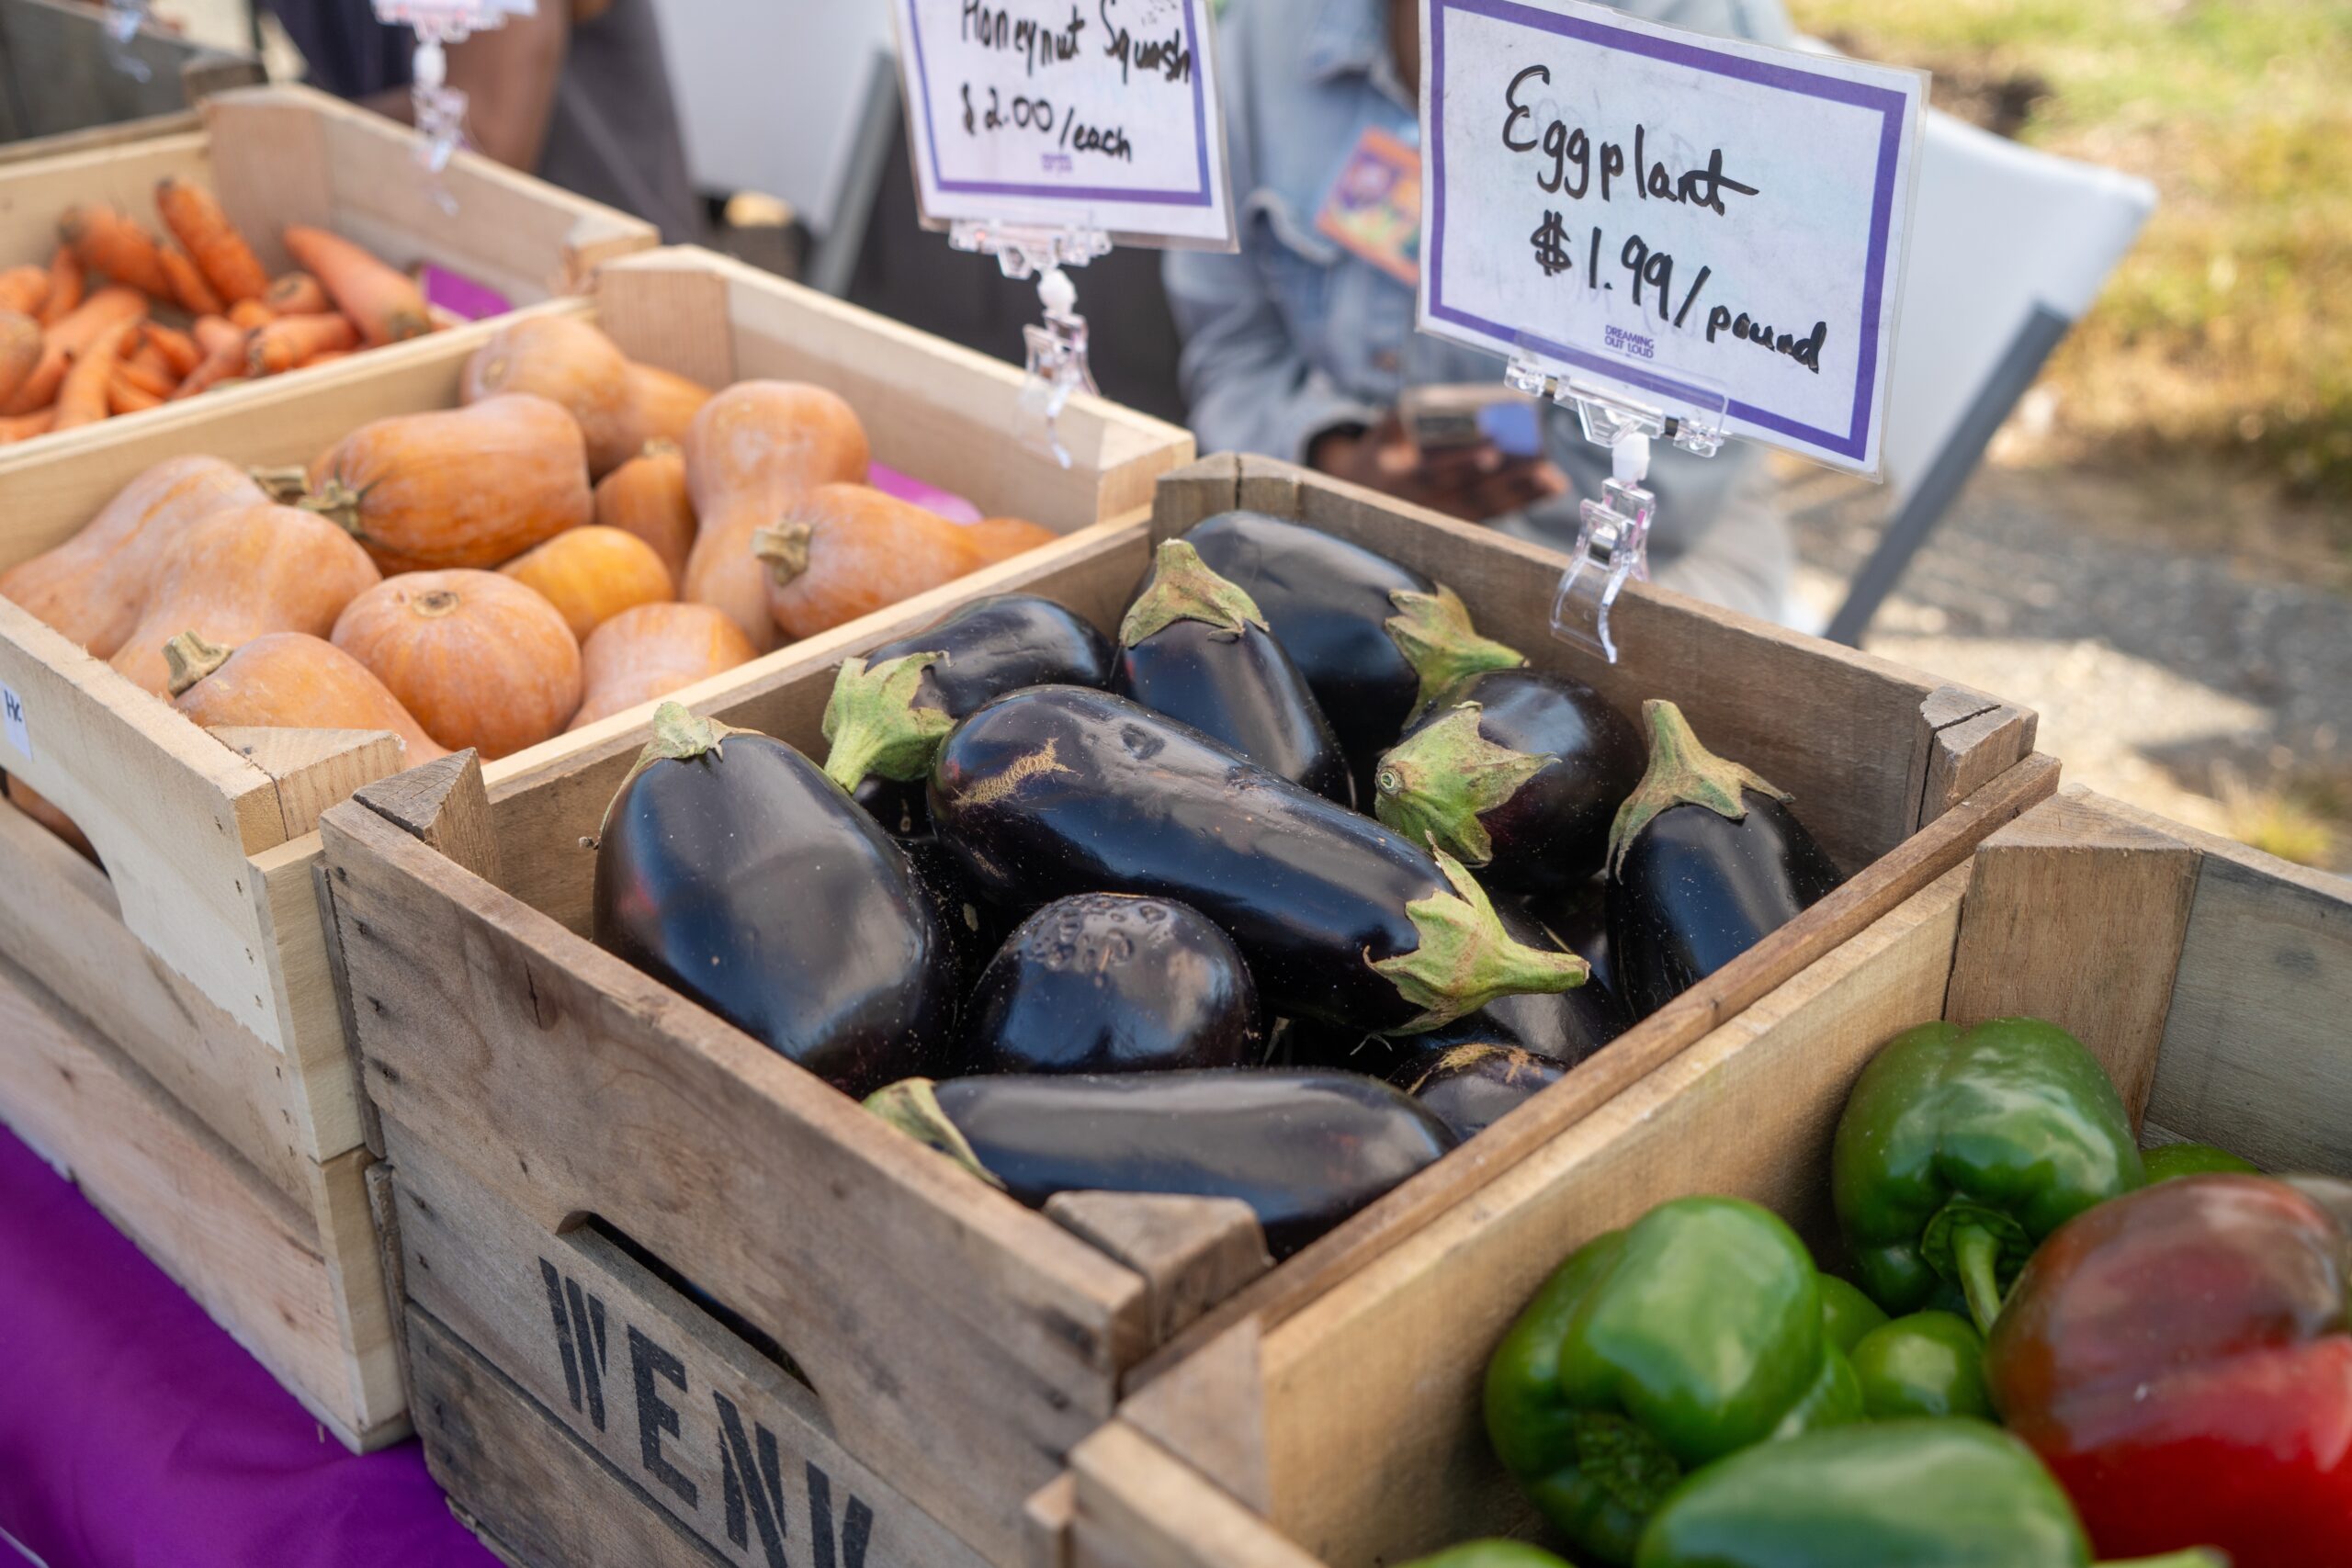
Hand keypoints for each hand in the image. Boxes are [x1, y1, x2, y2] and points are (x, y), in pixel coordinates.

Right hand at [1310, 414, 1566, 522]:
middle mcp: (1417, 507)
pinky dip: (1519, 502)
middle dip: (1505, 482)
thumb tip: (1444, 406)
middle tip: (1541, 468)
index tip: (1493, 446)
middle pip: (1467, 494)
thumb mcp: (1381, 434)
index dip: (1462, 461)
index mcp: (1394, 480)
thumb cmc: (1378, 455)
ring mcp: (1438, 521)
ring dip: (1521, 496)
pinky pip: (1489, 516)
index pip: (1432, 472)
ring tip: (1553, 481)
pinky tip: (1546, 489)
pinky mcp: (1454, 527)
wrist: (1357, 501)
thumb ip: (1405, 418)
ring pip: (1484, 509)